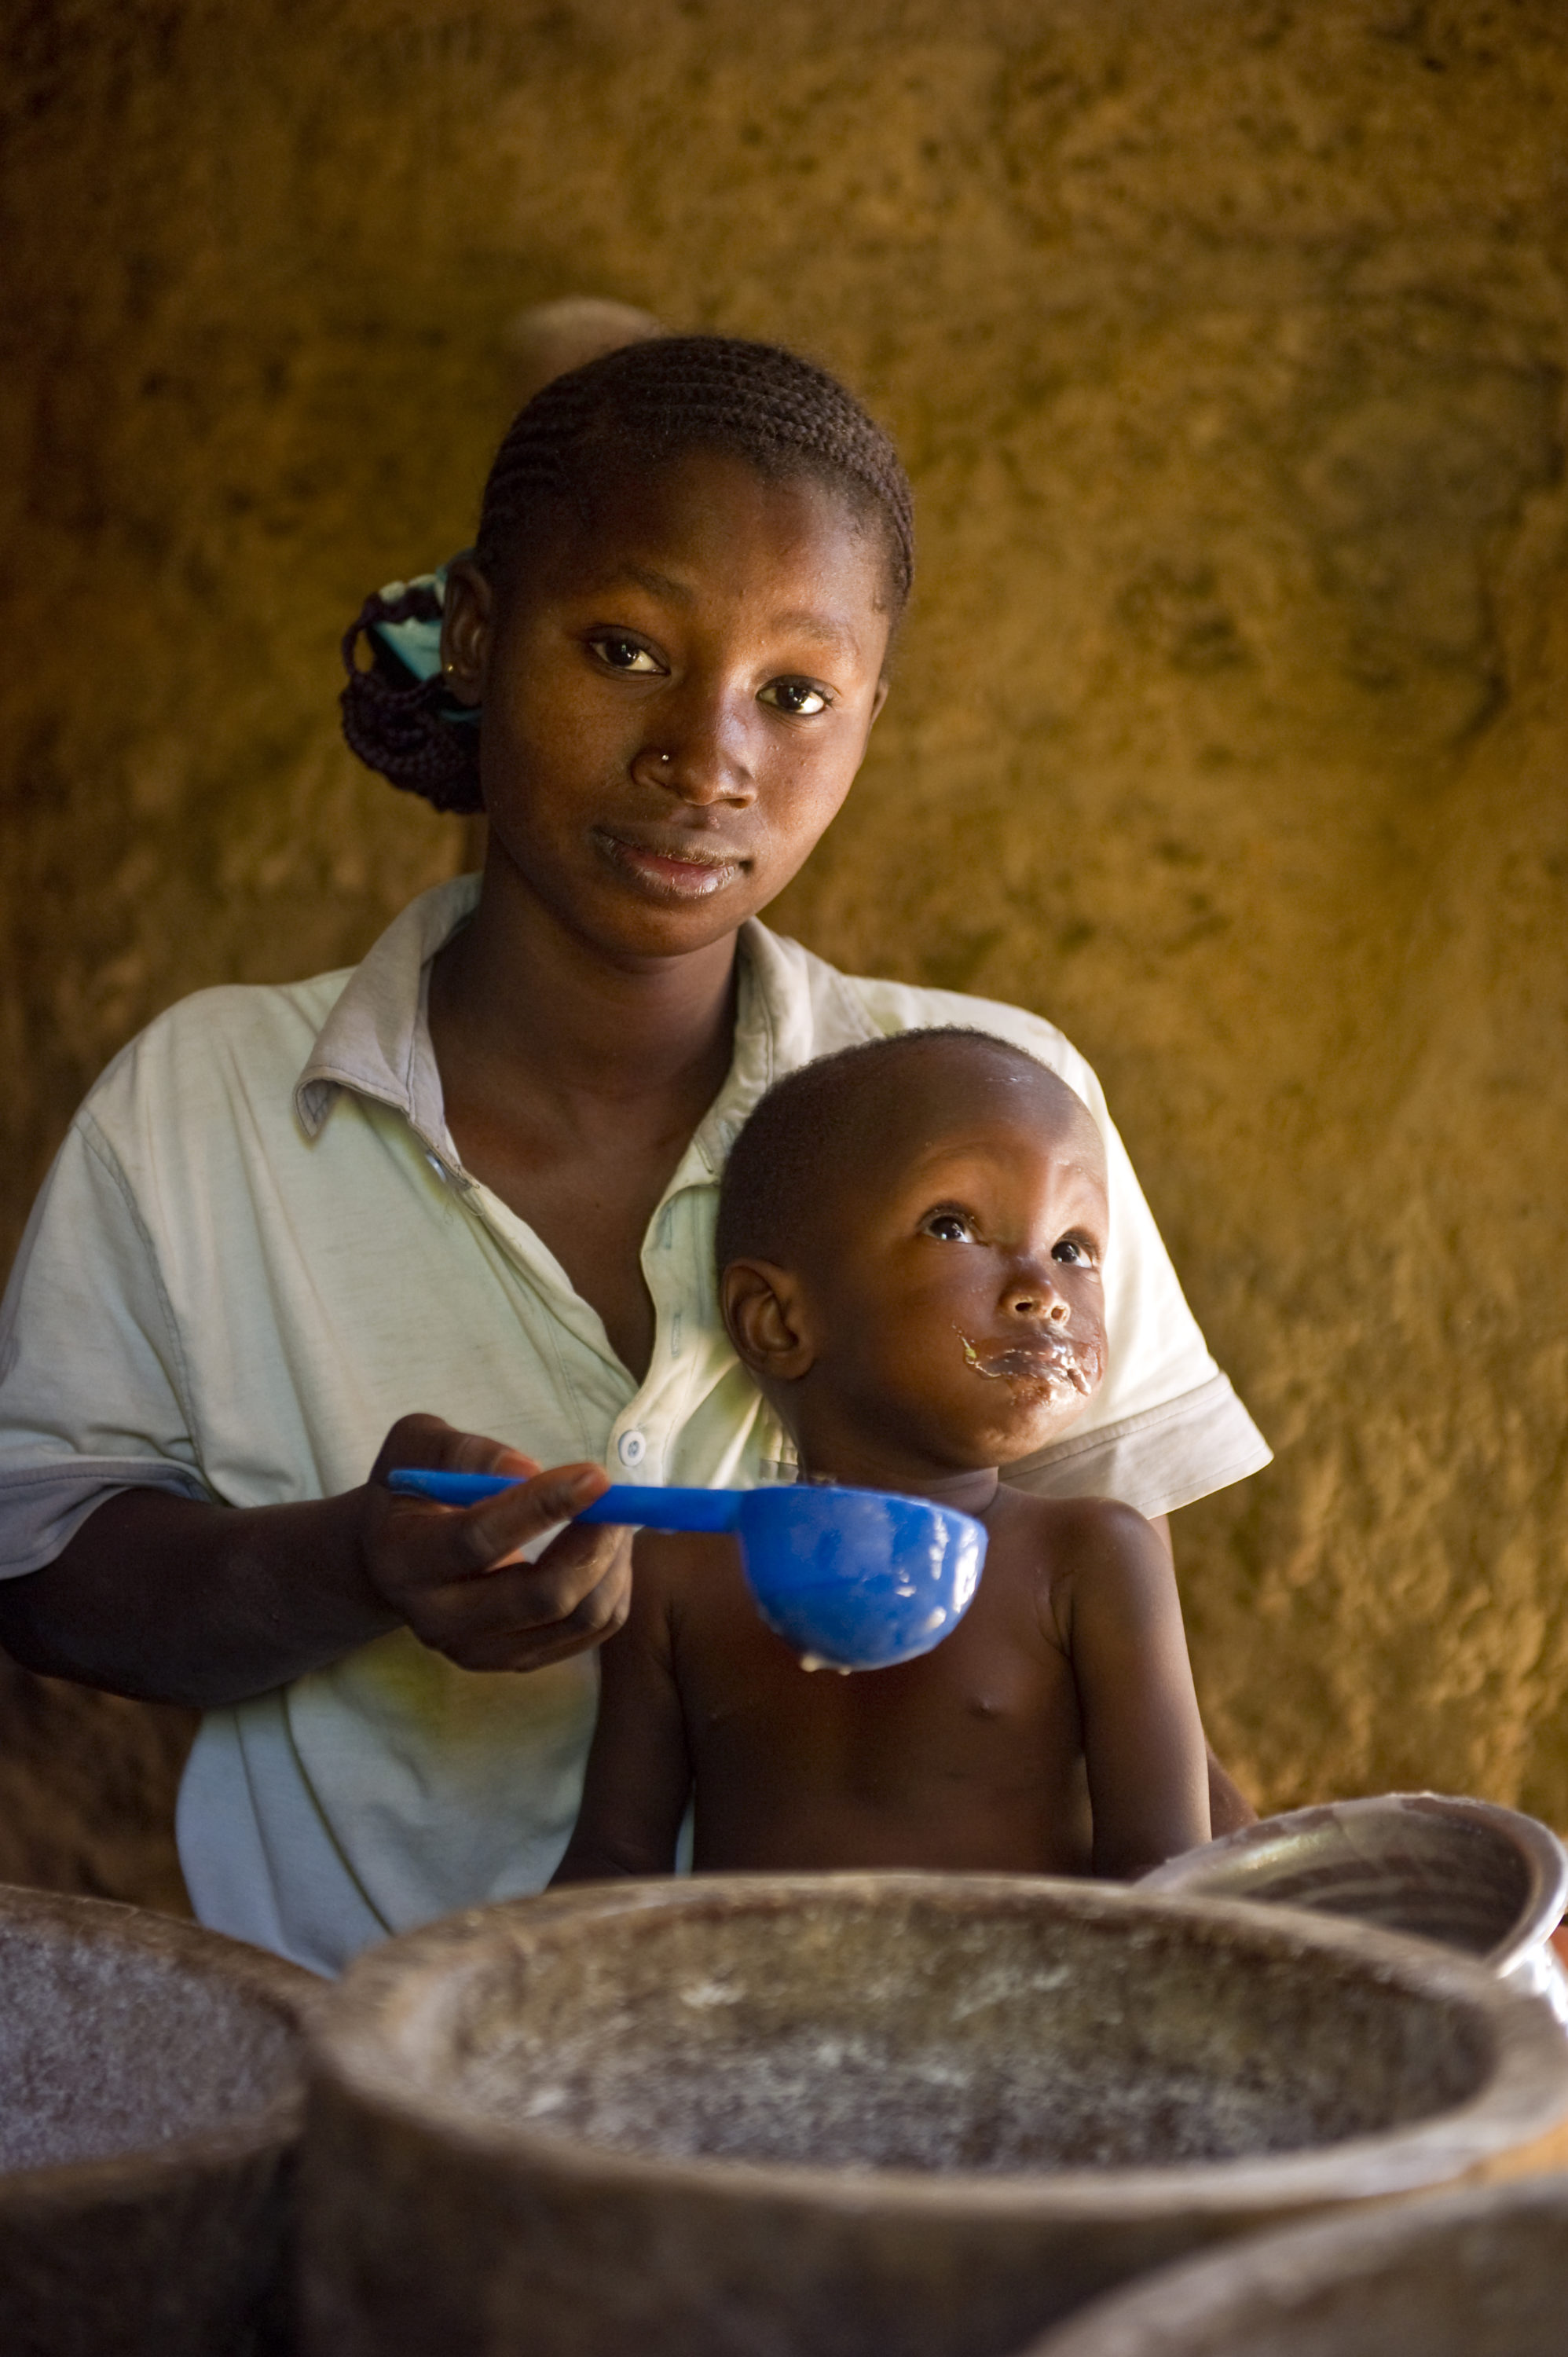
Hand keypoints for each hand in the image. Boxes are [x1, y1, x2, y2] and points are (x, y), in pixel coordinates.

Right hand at [359, 1413, 631, 1673]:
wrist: (390, 1558)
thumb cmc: (411, 1490)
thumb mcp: (416, 1446)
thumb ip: (465, 1453)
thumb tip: (527, 1469)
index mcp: (406, 1559)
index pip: (480, 1539)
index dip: (543, 1507)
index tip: (596, 1476)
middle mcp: (437, 1619)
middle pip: (541, 1596)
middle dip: (595, 1542)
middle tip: (619, 1499)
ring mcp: (477, 1650)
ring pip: (576, 1619)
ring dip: (612, 1563)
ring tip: (614, 1517)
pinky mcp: (513, 1660)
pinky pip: (590, 1633)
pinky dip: (614, 1588)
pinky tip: (606, 1550)